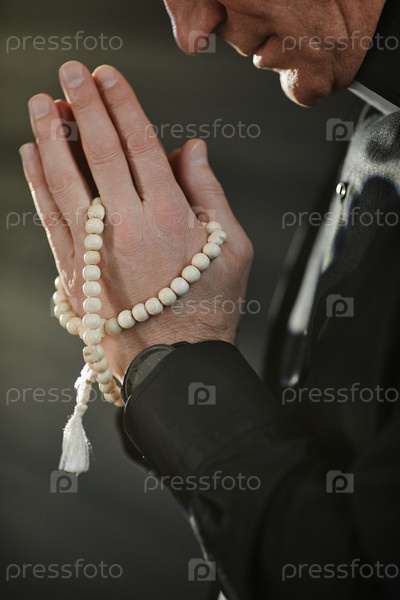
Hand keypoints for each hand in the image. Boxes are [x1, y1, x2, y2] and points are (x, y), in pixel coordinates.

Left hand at [20, 61, 253, 380]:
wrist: (176, 364)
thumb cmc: (209, 309)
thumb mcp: (233, 249)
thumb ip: (210, 193)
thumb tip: (191, 148)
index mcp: (172, 217)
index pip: (140, 144)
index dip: (121, 105)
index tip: (107, 77)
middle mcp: (128, 227)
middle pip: (99, 153)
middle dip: (81, 106)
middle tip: (69, 73)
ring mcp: (95, 251)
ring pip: (65, 181)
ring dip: (49, 137)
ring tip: (40, 104)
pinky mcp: (74, 273)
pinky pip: (50, 218)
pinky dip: (38, 182)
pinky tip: (32, 155)